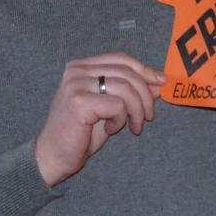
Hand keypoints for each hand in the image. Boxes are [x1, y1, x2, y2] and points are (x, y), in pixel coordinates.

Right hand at [35, 52, 164, 185]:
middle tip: (148, 117)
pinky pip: (118, 104)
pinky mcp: (79, 102)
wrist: (54, 157)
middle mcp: (76, 71)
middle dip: (145, 95)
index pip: (121, 58)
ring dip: (137, 110)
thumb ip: (132, 92)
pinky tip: (112, 130)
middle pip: (127, 72)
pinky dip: (121, 120)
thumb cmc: (81, 134)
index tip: (161, 83)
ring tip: (134, 126)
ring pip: (126, 88)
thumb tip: (159, 82)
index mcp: (81, 67)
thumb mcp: (112, 109)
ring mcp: (76, 84)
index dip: (144, 69)